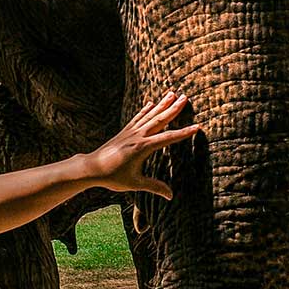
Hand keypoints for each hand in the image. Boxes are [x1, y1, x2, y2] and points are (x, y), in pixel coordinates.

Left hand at [85, 92, 200, 197]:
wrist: (91, 168)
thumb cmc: (113, 177)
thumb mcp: (135, 183)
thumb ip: (154, 187)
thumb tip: (170, 195)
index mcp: (143, 147)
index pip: (168, 138)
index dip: (183, 133)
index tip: (197, 127)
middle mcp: (138, 136)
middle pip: (159, 119)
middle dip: (173, 108)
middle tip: (185, 97)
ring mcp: (130, 132)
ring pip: (149, 115)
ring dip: (161, 104)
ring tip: (172, 93)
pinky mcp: (124, 132)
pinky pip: (137, 118)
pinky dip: (145, 110)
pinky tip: (151, 103)